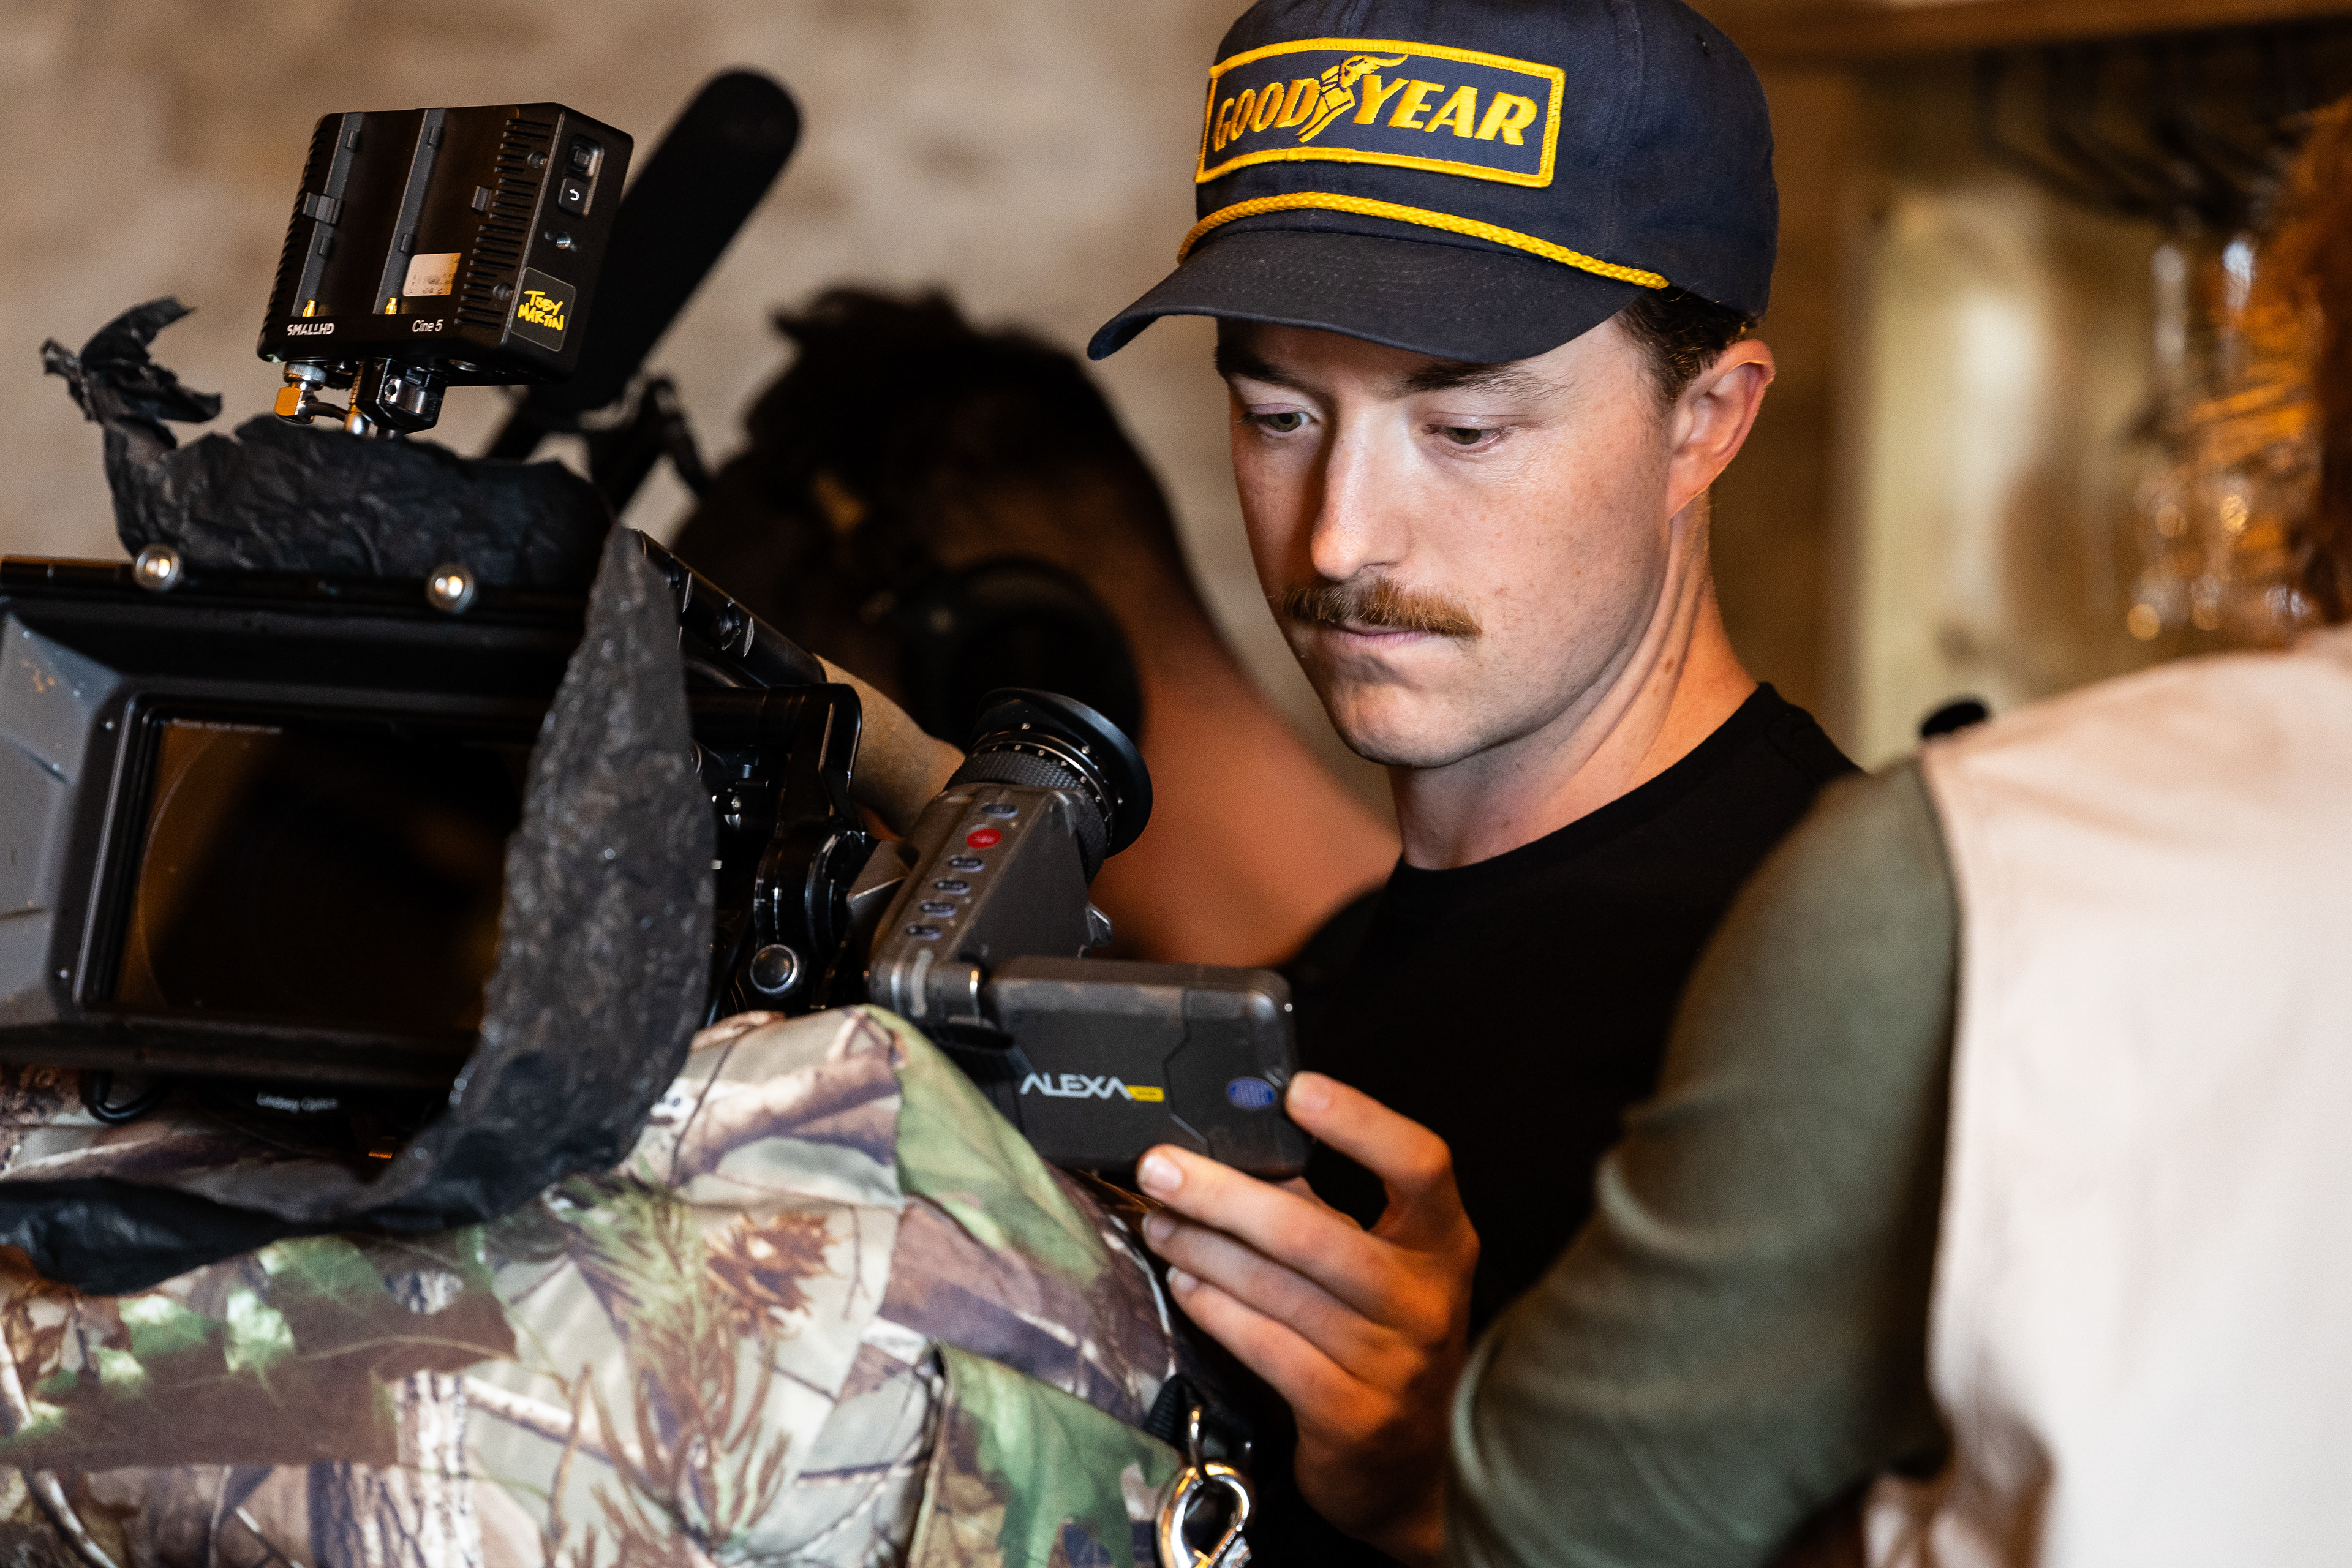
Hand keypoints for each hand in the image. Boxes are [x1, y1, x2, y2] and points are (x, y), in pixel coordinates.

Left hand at [1136, 1071, 1476, 1567]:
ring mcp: (1394, 1363)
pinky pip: (1267, 1347)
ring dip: (1203, 1251)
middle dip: (1224, 1195)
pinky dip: (1216, 1310)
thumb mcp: (1377, 1265)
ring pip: (1279, 1290)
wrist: (1409, 1465)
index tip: (1296, 1089)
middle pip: (1317, 1232)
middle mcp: (1427, 1300)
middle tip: (1160, 1167)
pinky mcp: (1352, 1415)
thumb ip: (1323, 1210)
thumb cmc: (1378, 1337)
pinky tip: (1184, 1285)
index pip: (1422, 1165)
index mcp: (1442, 1243)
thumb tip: (1228, 1149)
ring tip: (1158, 1225)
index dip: (1362, 1122)